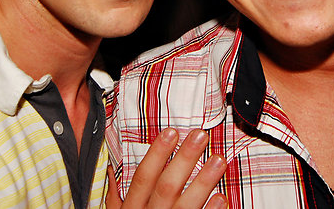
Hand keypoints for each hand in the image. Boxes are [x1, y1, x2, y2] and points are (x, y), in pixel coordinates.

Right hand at [106, 128, 226, 208]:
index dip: (157, 154)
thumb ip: (115, 197)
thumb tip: (111, 170)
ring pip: (185, 206)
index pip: (143, 178)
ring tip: (219, 160)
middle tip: (200, 136)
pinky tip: (221, 198)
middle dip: (184, 160)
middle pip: (166, 187)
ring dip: (203, 182)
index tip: (171, 132)